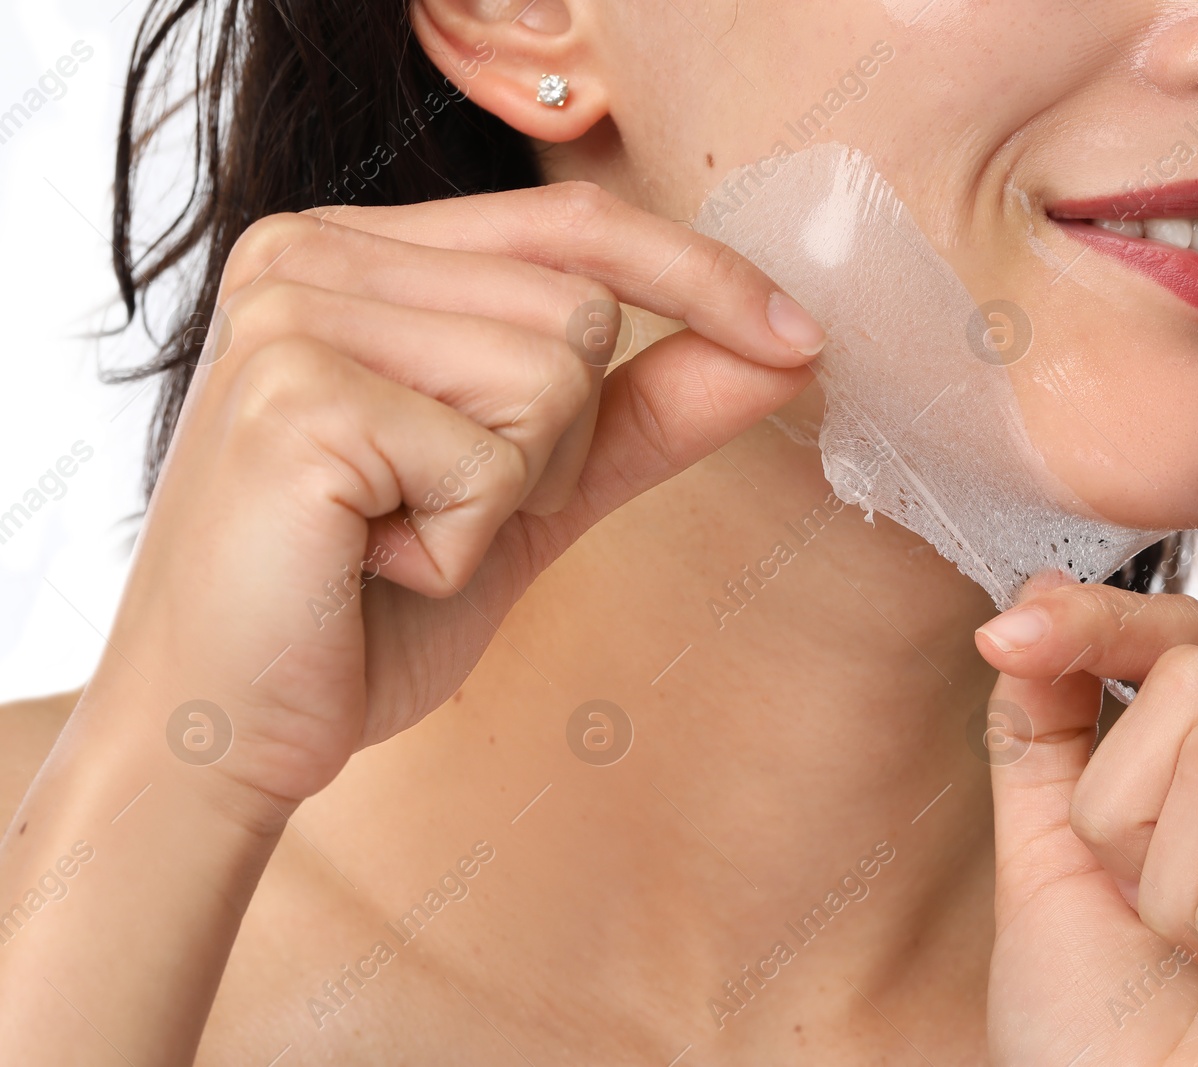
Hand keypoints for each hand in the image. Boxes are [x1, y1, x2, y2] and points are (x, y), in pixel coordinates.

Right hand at [100, 182, 821, 811]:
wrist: (229, 730)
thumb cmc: (366, 608)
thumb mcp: (532, 490)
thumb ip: (647, 409)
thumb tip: (785, 347)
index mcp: (358, 254)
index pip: (571, 224)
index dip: (699, 276)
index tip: (800, 338)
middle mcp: (309, 254)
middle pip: (578, 307)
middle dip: (557, 446)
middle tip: (441, 512)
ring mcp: (290, 315)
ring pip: (552, 374)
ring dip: (510, 497)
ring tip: (399, 536)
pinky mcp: (292, 398)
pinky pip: (494, 460)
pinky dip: (464, 545)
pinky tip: (370, 563)